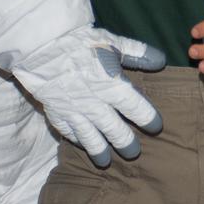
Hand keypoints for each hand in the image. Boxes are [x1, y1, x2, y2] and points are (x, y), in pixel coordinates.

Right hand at [12, 26, 166, 167]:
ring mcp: (75, 112)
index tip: (156, 127)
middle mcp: (95, 104)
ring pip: (91, 138)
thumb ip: (138, 53)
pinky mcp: (57, 113)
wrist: (41, 45)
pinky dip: (77, 141)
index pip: (137, 109)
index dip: (148, 120)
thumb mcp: (113, 42)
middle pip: (115, 131)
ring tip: (107, 162)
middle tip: (134, 153)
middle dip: (126, 143)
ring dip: (101, 152)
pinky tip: (83, 145)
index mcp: (113, 86)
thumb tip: (161, 61)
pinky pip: (69, 133)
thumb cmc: (80, 42)